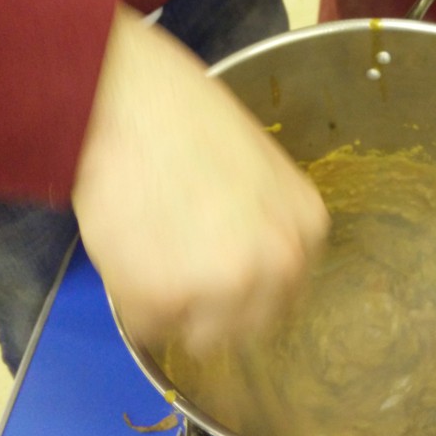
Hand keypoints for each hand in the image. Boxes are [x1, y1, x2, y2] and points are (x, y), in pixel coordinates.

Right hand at [72, 6, 329, 355]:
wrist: (127, 96)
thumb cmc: (186, 117)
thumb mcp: (262, 168)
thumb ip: (269, 222)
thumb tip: (256, 263)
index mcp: (307, 229)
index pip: (286, 296)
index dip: (246, 287)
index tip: (219, 273)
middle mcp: (279, 264)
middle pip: (249, 328)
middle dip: (213, 307)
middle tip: (179, 263)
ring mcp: (224, 284)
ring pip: (199, 338)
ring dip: (175, 309)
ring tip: (153, 251)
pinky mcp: (165, 297)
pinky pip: (146, 326)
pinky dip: (131, 298)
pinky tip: (130, 247)